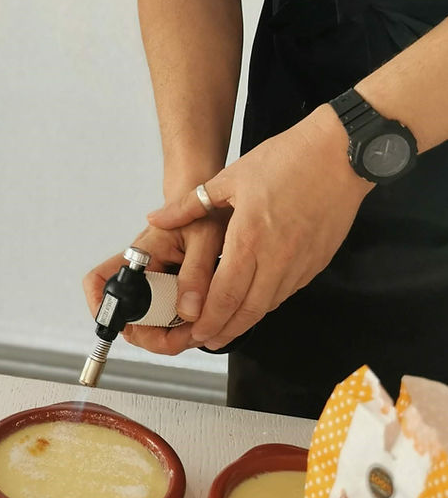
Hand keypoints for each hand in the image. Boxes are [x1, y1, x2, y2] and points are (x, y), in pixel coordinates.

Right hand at [83, 217, 225, 356]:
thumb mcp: (205, 239)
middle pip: (129, 319)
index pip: (100, 281)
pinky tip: (200, 319)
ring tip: (200, 326)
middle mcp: (140, 273)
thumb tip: (187, 312)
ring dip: (173, 336)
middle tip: (187, 333)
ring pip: (149, 327)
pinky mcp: (167, 295)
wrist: (211, 207)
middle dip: (157, 338)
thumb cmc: (204, 214)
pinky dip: (182, 329)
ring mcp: (152, 286)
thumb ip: (196, 273)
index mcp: (140, 255)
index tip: (119, 327)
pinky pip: (166, 323)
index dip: (102, 307)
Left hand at [147, 107, 372, 350]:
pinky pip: (286, 292)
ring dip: (244, 321)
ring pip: (268, 306)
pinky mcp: (316, 263)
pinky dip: (266, 303)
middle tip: (202, 341)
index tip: (192, 333)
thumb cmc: (286, 160)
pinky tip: (254, 303)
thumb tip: (157, 219)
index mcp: (249, 239)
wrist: (340, 156)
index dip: (207, 320)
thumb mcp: (230, 177)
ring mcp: (300, 265)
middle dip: (222, 331)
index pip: (224, 295)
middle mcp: (276, 260)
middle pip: (247, 310)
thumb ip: (191, 204)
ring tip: (223, 329)